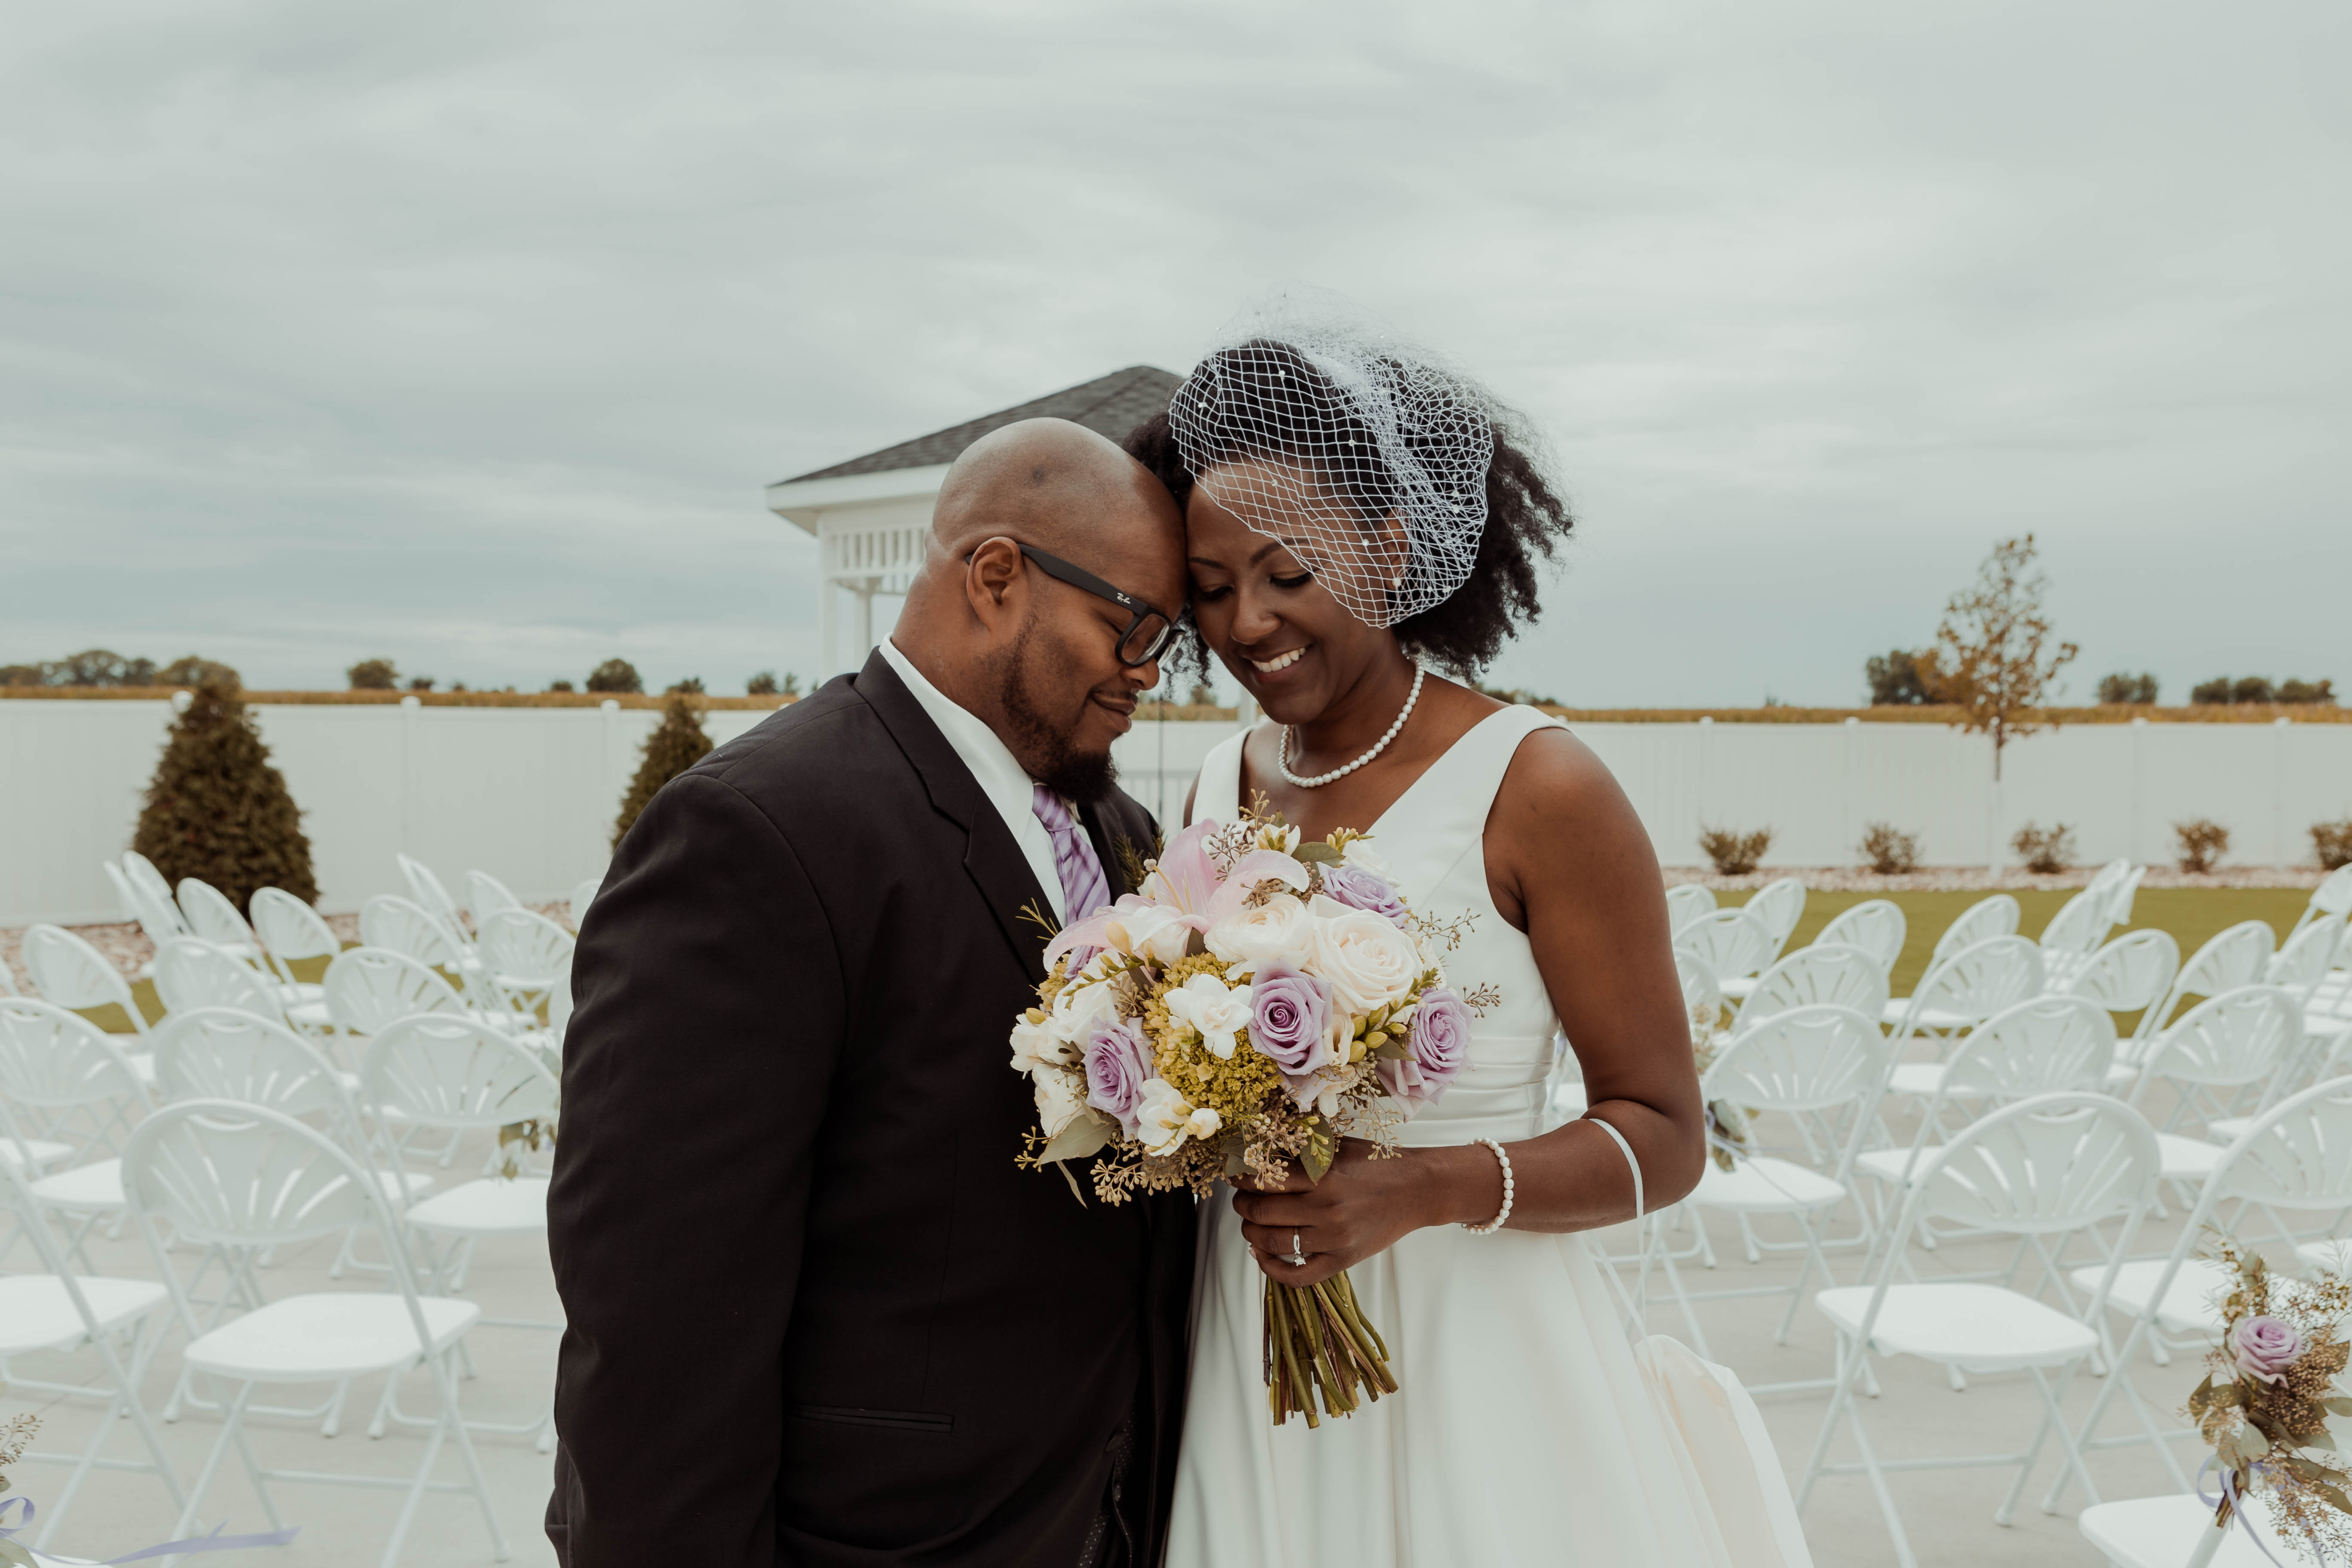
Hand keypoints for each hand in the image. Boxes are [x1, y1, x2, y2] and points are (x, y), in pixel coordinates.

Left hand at [1232, 1137, 1454, 1287]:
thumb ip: (1301, 1152)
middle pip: (1262, 1213)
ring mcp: (1335, 1240)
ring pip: (1272, 1243)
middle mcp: (1327, 1210)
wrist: (1418, 1190)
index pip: (1264, 1180)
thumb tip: (1257, 1156)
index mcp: (1324, 1176)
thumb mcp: (1338, 1147)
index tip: (1234, 1176)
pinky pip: (1297, 1276)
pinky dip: (1271, 1268)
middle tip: (1241, 1200)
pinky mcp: (1343, 1262)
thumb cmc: (1378, 1164)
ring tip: (1250, 1223)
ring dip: (1250, 1233)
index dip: (1241, 1179)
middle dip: (1242, 1206)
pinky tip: (1261, 1254)